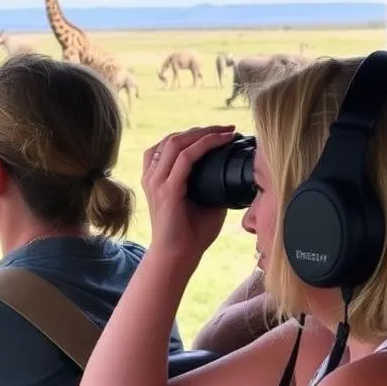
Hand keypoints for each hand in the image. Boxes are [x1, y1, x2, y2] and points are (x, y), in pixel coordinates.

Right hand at [142, 126, 235, 264]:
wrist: (177, 257)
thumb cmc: (190, 235)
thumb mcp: (203, 202)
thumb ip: (211, 184)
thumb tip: (234, 171)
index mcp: (156, 178)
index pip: (169, 145)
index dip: (192, 134)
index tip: (219, 132)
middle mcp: (152, 177)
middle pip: (172, 138)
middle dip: (201, 129)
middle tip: (227, 128)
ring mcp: (157, 182)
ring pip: (177, 142)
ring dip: (203, 133)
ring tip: (225, 131)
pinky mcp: (167, 190)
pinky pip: (186, 158)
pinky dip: (205, 145)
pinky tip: (221, 142)